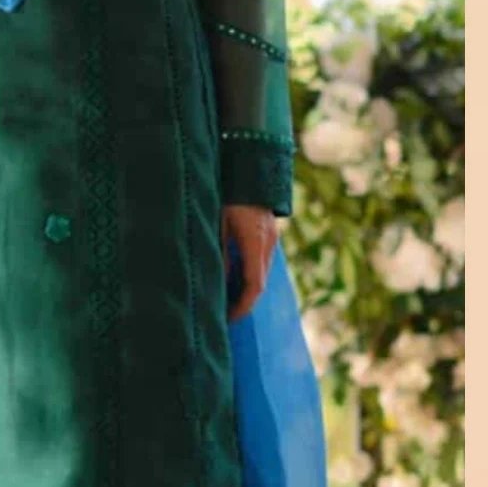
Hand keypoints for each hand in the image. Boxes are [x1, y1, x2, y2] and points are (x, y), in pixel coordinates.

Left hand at [221, 202, 278, 322]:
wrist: (250, 167)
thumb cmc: (229, 194)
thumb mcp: (218, 223)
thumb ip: (218, 253)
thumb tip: (216, 282)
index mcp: (254, 242)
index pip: (254, 286)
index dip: (243, 306)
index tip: (229, 319)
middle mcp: (267, 243)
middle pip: (260, 283)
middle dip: (244, 302)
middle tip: (226, 316)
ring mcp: (270, 237)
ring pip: (262, 272)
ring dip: (247, 289)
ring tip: (227, 300)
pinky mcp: (268, 232)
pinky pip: (261, 260)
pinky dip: (250, 274)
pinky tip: (234, 278)